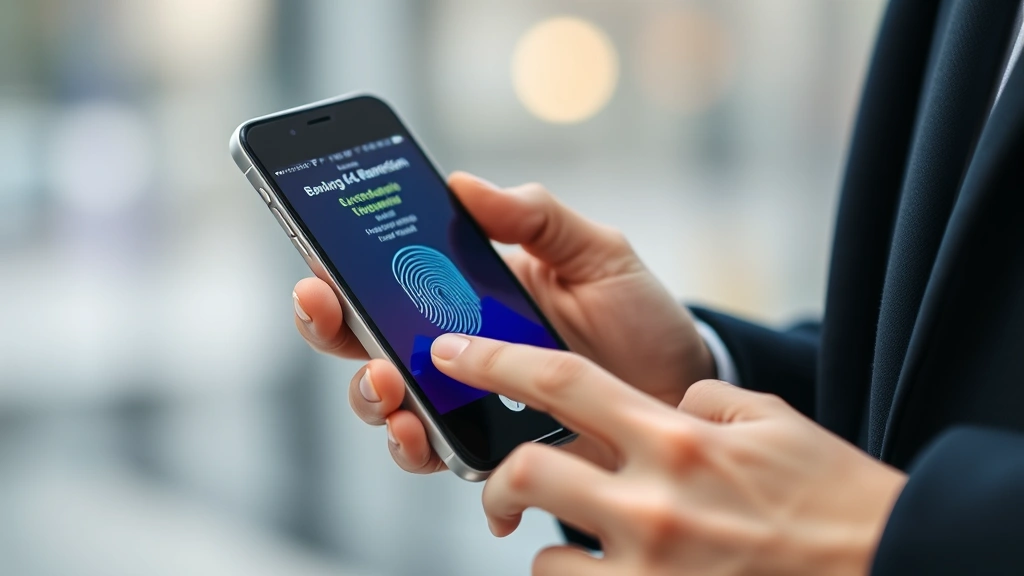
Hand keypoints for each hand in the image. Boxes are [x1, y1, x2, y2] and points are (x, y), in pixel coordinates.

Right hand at [291, 172, 714, 471]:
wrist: (684, 386)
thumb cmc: (636, 313)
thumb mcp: (594, 251)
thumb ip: (534, 216)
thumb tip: (462, 183)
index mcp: (466, 295)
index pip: (383, 283)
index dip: (338, 276)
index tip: (318, 267)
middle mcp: (456, 351)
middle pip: (367, 348)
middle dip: (338, 337)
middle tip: (345, 327)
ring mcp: (472, 405)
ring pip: (394, 411)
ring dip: (378, 404)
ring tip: (397, 394)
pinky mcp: (498, 454)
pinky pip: (450, 465)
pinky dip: (442, 468)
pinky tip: (451, 461)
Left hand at [428, 334, 906, 575]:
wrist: (891, 565)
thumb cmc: (832, 494)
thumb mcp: (766, 421)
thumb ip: (700, 402)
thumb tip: (659, 405)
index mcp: (676, 435)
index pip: (559, 382)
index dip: (492, 360)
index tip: (447, 352)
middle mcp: (653, 500)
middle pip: (527, 474)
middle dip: (500, 481)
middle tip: (504, 487)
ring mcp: (651, 566)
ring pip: (544, 557)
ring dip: (549, 546)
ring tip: (577, 545)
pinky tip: (606, 575)